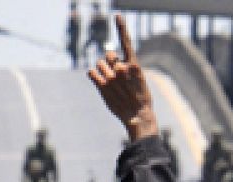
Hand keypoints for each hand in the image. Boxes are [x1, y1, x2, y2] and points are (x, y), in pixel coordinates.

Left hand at [88, 14, 158, 141]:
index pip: (126, 42)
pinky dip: (93, 75)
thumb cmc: (140, 97)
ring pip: (99, 63)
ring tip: (110, 82)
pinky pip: (92, 73)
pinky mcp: (103, 87)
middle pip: (108, 55)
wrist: (138, 115)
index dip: (121, 28)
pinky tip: (99, 81)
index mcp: (134, 65)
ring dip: (102, 70)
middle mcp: (122, 69)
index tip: (117, 15)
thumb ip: (126, 66)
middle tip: (116, 76)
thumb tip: (112, 59)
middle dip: (109, 62)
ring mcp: (111, 78)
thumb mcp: (138, 78)